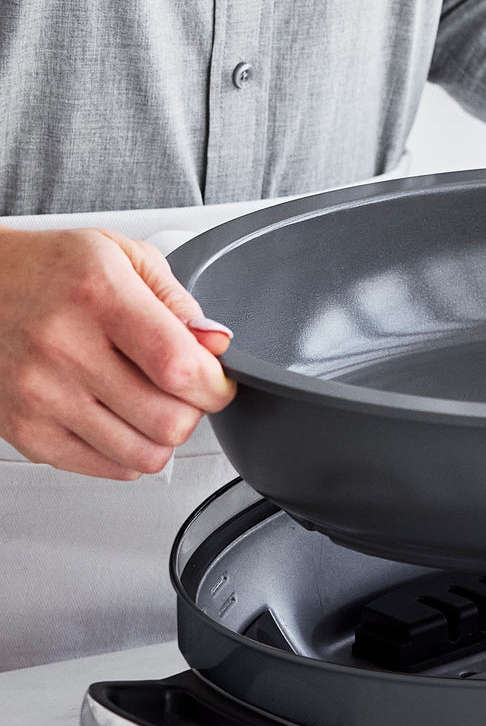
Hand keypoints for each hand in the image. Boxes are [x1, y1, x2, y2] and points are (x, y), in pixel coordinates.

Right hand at [0, 227, 235, 478]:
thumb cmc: (48, 272)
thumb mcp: (119, 256)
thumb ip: (178, 300)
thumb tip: (217, 343)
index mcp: (97, 294)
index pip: (181, 368)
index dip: (215, 385)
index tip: (216, 380)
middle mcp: (63, 346)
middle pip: (170, 422)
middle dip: (193, 411)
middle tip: (180, 391)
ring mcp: (41, 395)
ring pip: (147, 456)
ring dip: (162, 435)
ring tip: (147, 403)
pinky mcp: (27, 431)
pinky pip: (112, 469)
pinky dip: (129, 451)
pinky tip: (118, 418)